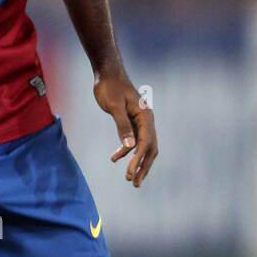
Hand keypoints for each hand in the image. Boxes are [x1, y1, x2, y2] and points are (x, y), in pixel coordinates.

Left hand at [93, 73, 158, 187]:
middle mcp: (146, 120)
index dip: (137, 160)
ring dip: (136, 162)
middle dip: (142, 167)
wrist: (107, 73)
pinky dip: (127, 151)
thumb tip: (130, 147)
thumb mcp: (114, 106)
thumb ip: (122, 126)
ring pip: (143, 146)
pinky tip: (115, 158)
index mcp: (145, 116)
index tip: (129, 174)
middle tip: (134, 184)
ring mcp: (140, 121)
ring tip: (128, 177)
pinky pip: (134, 140)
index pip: (145, 143)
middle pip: (149, 148)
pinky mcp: (132, 121)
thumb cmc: (109, 87)